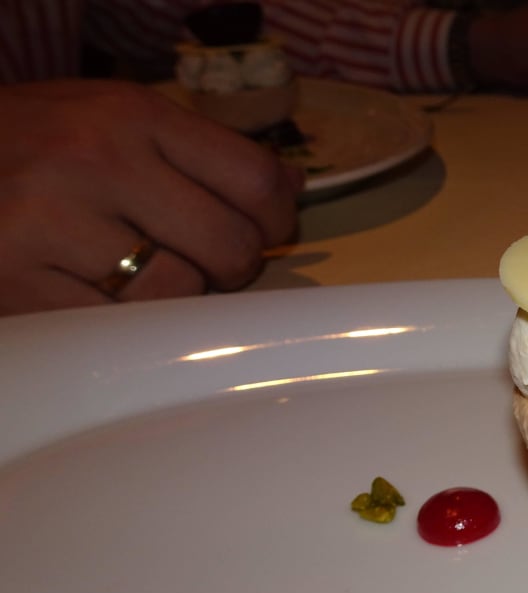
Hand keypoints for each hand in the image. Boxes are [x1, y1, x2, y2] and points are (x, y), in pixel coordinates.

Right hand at [0, 80, 302, 315]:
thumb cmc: (23, 144)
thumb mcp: (104, 119)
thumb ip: (192, 151)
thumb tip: (286, 189)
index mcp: (129, 116)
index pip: (254, 178)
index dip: (275, 218)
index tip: (265, 231)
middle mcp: (97, 162)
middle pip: (229, 243)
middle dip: (231, 265)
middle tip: (206, 263)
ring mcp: (54, 225)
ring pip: (178, 291)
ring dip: (175, 296)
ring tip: (140, 275)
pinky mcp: (22, 287)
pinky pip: (118, 327)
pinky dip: (124, 323)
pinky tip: (101, 298)